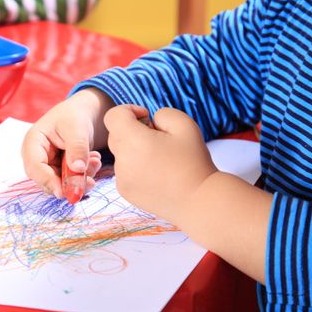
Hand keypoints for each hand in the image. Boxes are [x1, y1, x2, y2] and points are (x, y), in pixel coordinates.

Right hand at [21, 88, 114, 198]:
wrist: (85, 113)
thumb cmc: (75, 115)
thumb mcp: (77, 127)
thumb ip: (77, 147)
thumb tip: (77, 169)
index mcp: (33, 142)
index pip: (34, 167)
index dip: (48, 181)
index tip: (63, 192)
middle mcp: (37, 157)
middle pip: (46, 181)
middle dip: (70, 182)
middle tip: (91, 179)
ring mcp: (48, 165)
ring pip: (60, 184)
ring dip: (80, 179)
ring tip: (96, 160)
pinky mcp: (60, 171)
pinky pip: (71, 182)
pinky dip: (84, 176)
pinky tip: (95, 161)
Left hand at [104, 105, 217, 221]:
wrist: (198, 201)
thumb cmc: (193, 162)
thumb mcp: (185, 125)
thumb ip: (162, 114)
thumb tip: (148, 122)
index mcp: (133, 141)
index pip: (113, 116)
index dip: (128, 111)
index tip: (147, 119)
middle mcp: (122, 161)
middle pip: (115, 134)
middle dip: (133, 130)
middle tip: (159, 139)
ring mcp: (121, 179)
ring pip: (121, 154)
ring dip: (135, 150)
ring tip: (161, 160)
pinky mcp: (125, 192)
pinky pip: (124, 171)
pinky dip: (136, 167)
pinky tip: (157, 174)